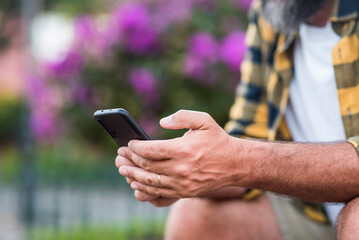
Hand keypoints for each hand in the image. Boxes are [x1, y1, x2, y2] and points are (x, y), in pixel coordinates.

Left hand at [118, 110, 244, 198]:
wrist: (235, 164)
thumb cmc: (217, 140)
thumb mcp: (203, 120)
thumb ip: (182, 116)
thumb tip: (162, 121)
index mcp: (182, 149)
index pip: (150, 150)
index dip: (135, 147)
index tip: (128, 143)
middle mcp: (180, 168)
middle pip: (146, 166)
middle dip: (130, 160)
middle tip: (120, 155)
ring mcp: (182, 183)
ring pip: (150, 182)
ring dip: (133, 176)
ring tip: (123, 170)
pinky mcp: (185, 192)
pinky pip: (160, 193)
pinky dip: (145, 189)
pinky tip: (136, 184)